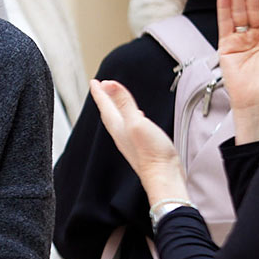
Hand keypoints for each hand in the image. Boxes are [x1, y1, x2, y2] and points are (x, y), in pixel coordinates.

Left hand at [87, 79, 188, 204]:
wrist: (163, 176)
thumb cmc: (150, 152)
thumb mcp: (136, 122)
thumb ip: (124, 103)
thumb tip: (110, 85)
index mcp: (117, 126)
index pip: (105, 105)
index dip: (99, 92)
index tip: (94, 82)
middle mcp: (121, 134)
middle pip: (109, 112)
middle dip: (106, 98)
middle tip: (102, 87)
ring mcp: (130, 141)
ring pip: (119, 119)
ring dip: (117, 106)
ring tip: (116, 99)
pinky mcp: (141, 146)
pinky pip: (130, 126)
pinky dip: (130, 117)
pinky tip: (138, 117)